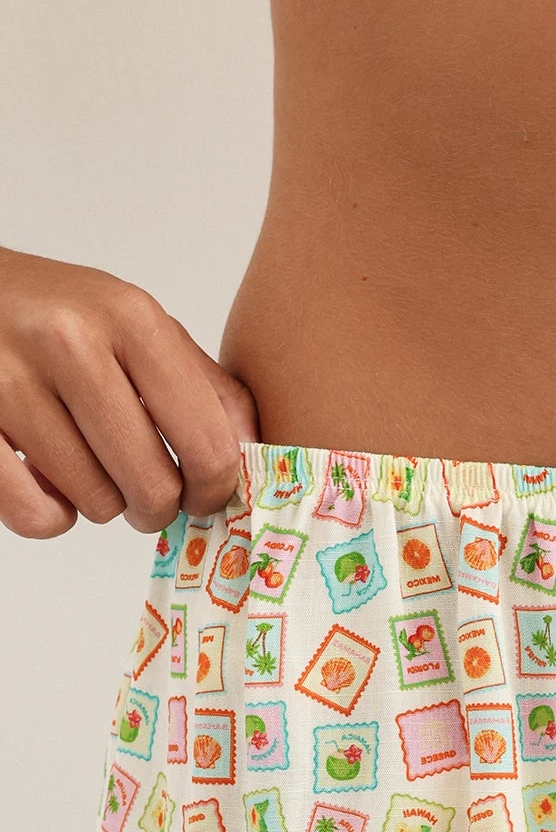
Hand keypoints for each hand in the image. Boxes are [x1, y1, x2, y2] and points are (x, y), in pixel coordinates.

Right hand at [0, 246, 259, 538]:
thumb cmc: (58, 314)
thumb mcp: (137, 324)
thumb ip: (204, 385)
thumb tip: (254, 454)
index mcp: (131, 318)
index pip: (208, 444)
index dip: (215, 490)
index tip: (205, 496)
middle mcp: (71, 342)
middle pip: (153, 486)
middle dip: (157, 506)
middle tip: (146, 493)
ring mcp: (11, 382)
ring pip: (96, 504)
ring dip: (99, 502)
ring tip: (86, 463)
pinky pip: (38, 516)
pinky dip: (51, 515)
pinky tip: (48, 481)